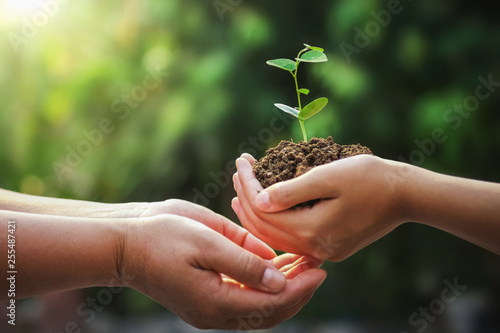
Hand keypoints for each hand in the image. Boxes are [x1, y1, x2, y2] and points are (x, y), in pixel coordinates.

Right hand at [122, 210, 325, 329]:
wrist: (125, 244)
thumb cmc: (162, 237)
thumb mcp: (206, 242)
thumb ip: (243, 261)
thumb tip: (279, 279)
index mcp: (216, 302)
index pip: (271, 304)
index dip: (300, 287)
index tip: (320, 268)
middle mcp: (215, 314)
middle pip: (269, 312)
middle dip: (298, 290)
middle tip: (318, 265)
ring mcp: (209, 310)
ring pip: (258, 308)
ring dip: (284, 289)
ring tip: (304, 265)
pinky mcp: (205, 300)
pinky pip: (244, 299)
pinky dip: (264, 285)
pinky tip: (276, 266)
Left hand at [232, 153, 405, 261]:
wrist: (405, 195)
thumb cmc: (369, 178)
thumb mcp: (328, 177)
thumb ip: (291, 191)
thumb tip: (258, 200)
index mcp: (312, 231)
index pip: (264, 211)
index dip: (247, 185)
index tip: (241, 160)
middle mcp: (315, 248)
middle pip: (265, 228)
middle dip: (246, 199)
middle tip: (238, 172)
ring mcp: (323, 251)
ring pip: (277, 236)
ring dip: (257, 212)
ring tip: (243, 192)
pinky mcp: (331, 247)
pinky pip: (293, 237)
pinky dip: (275, 221)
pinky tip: (269, 207)